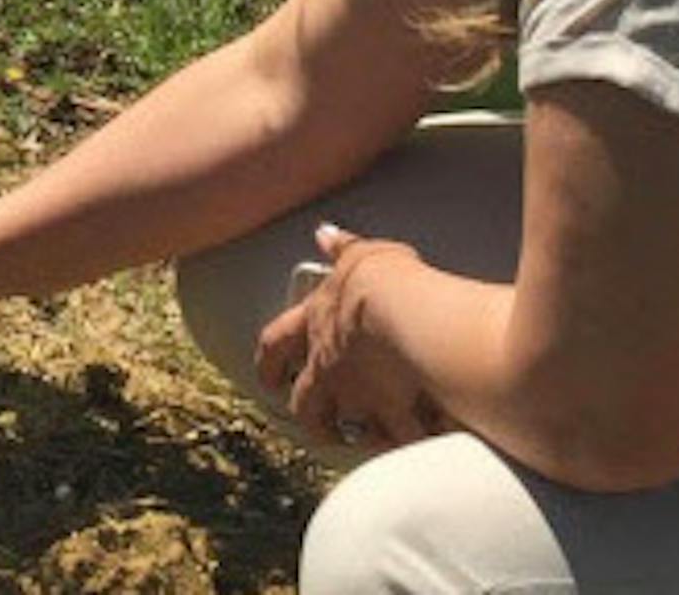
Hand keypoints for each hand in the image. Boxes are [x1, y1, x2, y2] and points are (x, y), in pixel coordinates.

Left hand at [253, 223, 440, 451]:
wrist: (411, 321)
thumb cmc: (385, 284)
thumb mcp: (362, 255)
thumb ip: (343, 248)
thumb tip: (325, 234)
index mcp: (317, 325)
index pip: (277, 344)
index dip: (269, 361)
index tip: (266, 375)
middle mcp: (328, 368)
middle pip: (304, 403)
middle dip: (308, 417)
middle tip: (314, 428)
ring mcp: (356, 399)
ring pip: (345, 428)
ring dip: (354, 435)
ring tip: (369, 441)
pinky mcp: (388, 420)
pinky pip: (391, 442)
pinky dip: (400, 444)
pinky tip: (412, 445)